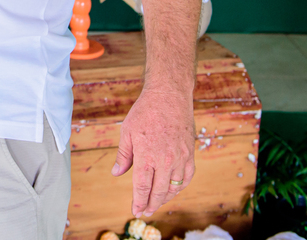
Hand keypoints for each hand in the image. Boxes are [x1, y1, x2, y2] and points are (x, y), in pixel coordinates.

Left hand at [111, 88, 195, 216]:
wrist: (169, 96)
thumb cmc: (145, 111)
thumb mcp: (127, 132)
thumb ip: (123, 156)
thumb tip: (117, 173)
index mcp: (146, 155)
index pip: (142, 187)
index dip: (139, 201)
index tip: (136, 210)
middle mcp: (165, 160)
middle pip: (158, 192)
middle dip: (151, 205)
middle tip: (145, 212)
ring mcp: (180, 157)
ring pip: (173, 188)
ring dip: (165, 198)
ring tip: (157, 202)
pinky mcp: (189, 153)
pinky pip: (186, 177)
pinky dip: (180, 187)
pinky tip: (172, 189)